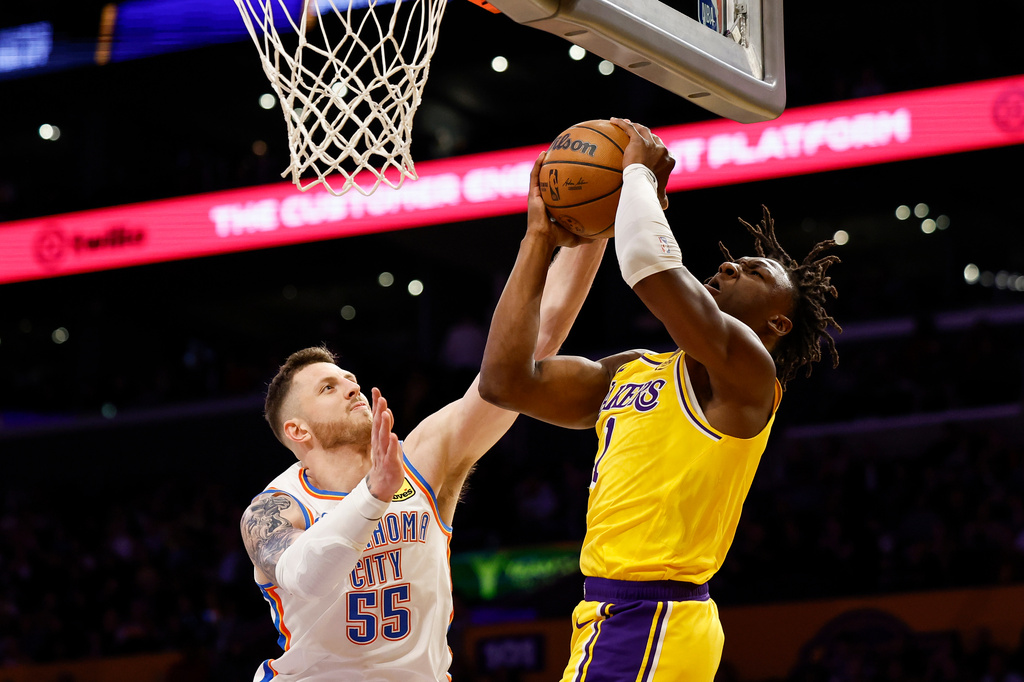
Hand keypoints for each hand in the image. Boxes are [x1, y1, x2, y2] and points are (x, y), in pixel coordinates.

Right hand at [366, 387, 403, 501]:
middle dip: (380, 410)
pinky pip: (391, 453)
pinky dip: (392, 444)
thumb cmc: (385, 462)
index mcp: (379, 437)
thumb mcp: (386, 442)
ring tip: (386, 413)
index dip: (377, 404)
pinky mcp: (390, 464)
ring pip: (384, 437)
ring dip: (385, 425)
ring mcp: (384, 453)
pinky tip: (394, 436)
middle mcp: (380, 443)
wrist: (381, 485)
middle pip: (380, 425)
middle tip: (380, 397)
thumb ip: (386, 428)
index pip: (378, 418)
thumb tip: (386, 413)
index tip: (375, 390)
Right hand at [527, 152, 593, 247]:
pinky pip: (534, 175)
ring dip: (544, 162)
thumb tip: (604, 235)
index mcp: (552, 207)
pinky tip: (543, 153)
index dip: (563, 183)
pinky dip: (537, 164)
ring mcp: (537, 195)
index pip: (558, 192)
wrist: (543, 238)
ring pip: (540, 175)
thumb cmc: (557, 239)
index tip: (571, 174)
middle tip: (562, 158)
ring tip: (550, 150)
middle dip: (554, 169)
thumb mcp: (577, 235)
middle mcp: (544, 199)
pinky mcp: (532, 193)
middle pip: (549, 180)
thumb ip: (588, 233)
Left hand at [611, 117, 675, 209]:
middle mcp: (661, 149)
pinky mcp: (637, 141)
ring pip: (643, 130)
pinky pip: (629, 128)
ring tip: (629, 124)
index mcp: (669, 160)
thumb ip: (662, 197)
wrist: (643, 183)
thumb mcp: (659, 194)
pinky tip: (613, 120)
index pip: (664, 150)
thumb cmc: (651, 190)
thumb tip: (665, 207)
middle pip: (654, 138)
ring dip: (636, 126)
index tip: (651, 149)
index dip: (657, 148)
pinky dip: (622, 123)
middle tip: (638, 135)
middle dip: (647, 135)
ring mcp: (650, 143)